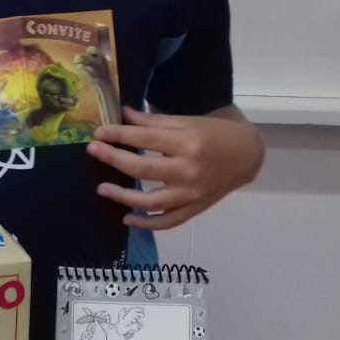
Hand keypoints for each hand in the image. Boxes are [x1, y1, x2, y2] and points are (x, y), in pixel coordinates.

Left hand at [86, 105, 263, 229]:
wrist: (247, 155)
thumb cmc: (215, 133)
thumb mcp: (187, 121)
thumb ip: (154, 122)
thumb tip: (123, 115)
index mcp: (188, 142)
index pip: (145, 138)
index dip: (118, 135)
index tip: (97, 134)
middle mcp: (189, 170)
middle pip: (143, 168)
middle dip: (114, 159)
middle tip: (93, 152)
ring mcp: (192, 193)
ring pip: (152, 202)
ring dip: (123, 197)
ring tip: (102, 189)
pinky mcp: (195, 208)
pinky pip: (169, 221)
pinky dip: (147, 224)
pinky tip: (128, 219)